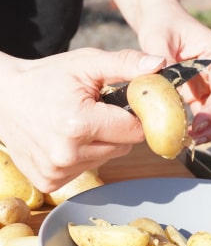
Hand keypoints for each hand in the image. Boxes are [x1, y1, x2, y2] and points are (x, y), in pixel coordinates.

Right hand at [0, 49, 164, 191]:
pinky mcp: (50, 181)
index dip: (134, 117)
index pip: (135, 131)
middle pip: (124, 147)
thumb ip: (126, 64)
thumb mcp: (87, 63)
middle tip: (97, 112)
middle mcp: (67, 154)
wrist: (3, 98)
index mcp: (79, 124)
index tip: (123, 106)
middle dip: (118, 129)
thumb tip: (160, 64)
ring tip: (79, 124)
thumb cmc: (47, 79)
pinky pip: (87, 169)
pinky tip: (67, 140)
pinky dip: (85, 155)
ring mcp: (57, 171)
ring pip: (107, 159)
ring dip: (102, 143)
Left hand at [137, 4, 210, 143]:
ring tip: (190, 140)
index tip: (198, 125)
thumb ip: (159, 60)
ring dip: (209, 127)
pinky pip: (205, 110)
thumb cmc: (161, 23)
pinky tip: (185, 132)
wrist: (160, 19)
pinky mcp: (200, 89)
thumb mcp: (157, 37)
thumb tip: (161, 84)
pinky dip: (198, 123)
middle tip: (195, 139)